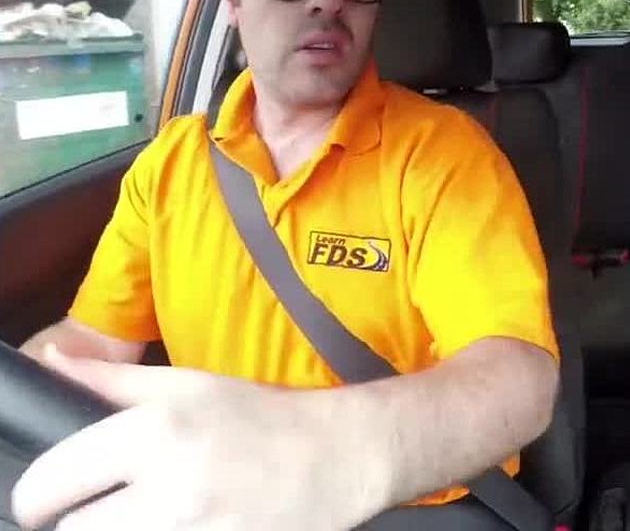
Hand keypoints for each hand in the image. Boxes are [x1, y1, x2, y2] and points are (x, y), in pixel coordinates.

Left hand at [11, 346, 378, 529]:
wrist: (342, 456)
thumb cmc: (265, 417)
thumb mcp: (188, 385)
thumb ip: (111, 381)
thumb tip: (53, 361)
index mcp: (154, 432)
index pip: (50, 484)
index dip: (41, 495)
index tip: (52, 498)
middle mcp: (171, 487)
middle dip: (87, 520)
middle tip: (110, 508)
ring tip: (153, 516)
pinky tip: (190, 524)